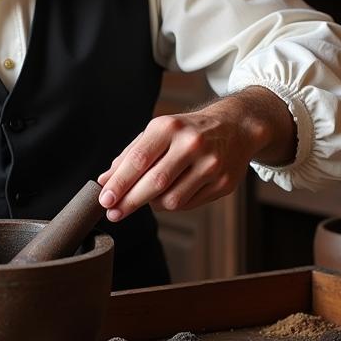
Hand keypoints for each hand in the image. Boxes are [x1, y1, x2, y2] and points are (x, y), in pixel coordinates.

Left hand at [96, 87, 295, 221]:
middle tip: (114, 213)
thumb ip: (130, 155)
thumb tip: (105, 180)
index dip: (119, 183)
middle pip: (155, 182)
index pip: (139, 159)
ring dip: (153, 204)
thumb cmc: (188, 131)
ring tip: (148, 197)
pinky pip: (188, 204)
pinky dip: (173, 204)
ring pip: (171, 200)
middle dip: (130, 202)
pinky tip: (172, 193)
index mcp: (170, 127)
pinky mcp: (223, 182)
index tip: (104, 200)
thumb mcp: (158, 132)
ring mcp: (211, 164)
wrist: (236, 127)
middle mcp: (192, 144)